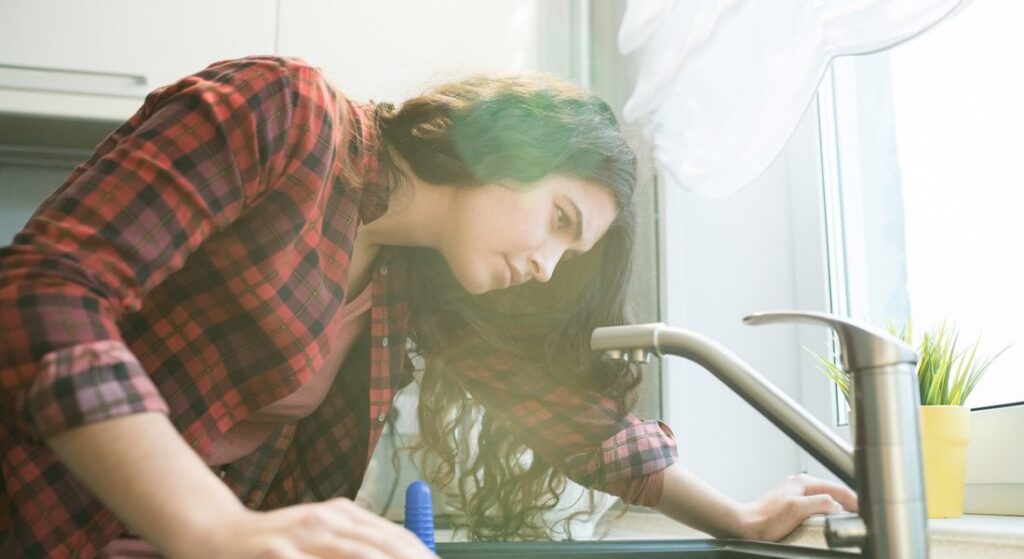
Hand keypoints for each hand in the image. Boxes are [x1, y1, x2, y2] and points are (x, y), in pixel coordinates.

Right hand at [186, 497, 435, 558]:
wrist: (218, 536)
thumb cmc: (278, 542)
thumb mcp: (321, 532)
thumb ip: (357, 542)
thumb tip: (406, 553)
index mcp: (342, 513)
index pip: (394, 536)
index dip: (420, 555)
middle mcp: (326, 520)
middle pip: (382, 547)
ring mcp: (301, 538)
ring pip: (358, 556)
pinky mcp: (279, 554)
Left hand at [739, 473, 858, 542]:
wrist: (747, 525)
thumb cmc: (766, 518)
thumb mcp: (797, 508)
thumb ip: (820, 502)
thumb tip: (837, 504)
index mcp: (803, 482)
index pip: (836, 488)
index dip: (853, 499)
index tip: (864, 509)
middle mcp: (800, 485)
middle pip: (832, 492)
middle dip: (848, 502)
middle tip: (861, 514)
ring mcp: (796, 495)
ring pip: (824, 499)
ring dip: (837, 507)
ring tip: (849, 517)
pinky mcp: (792, 506)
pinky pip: (816, 506)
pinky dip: (826, 512)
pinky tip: (829, 520)